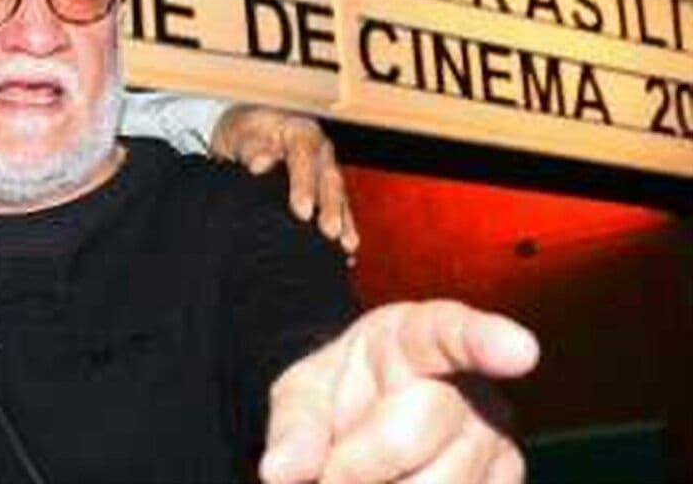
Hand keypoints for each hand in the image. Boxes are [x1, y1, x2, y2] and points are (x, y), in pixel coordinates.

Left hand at [210, 105, 357, 251]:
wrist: (248, 134)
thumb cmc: (246, 132)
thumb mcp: (241, 134)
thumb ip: (251, 147)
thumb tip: (259, 163)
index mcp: (298, 131)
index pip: (304, 155)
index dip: (304, 184)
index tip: (301, 210)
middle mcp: (319, 149)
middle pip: (328, 177)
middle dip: (331, 207)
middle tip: (329, 232)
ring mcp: (326, 168)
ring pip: (338, 194)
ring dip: (343, 219)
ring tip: (346, 244)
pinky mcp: (326, 188)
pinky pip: (340, 206)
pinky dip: (345, 226)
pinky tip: (347, 248)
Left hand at [259, 300, 539, 483]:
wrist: (363, 425)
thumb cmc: (338, 399)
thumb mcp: (302, 397)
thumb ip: (293, 428)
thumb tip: (280, 472)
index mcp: (416, 337)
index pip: (453, 332)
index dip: (487, 340)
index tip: (520, 351)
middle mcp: (470, 383)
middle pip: (428, 422)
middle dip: (366, 461)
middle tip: (329, 475)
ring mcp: (495, 435)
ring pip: (450, 480)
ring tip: (354, 479)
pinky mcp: (504, 478)